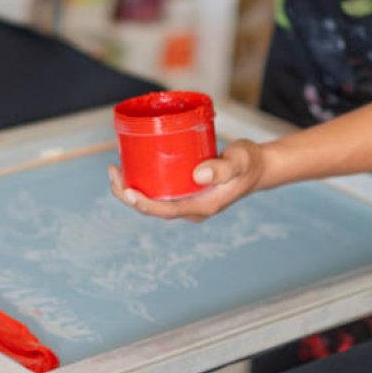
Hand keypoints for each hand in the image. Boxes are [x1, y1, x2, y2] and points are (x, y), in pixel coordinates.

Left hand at [109, 140, 265, 221]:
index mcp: (201, 207)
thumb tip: (198, 175)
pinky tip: (132, 167)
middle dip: (127, 195)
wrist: (258, 166)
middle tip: (113, 172)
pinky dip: (143, 182)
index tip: (126, 191)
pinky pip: (159, 190)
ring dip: (130, 189)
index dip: (142, 204)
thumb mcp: (240, 161)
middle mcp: (191, 208)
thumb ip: (224, 167)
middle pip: (152, 208)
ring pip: (153, 200)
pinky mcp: (185, 190)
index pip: (165, 211)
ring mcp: (187, 201)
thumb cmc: (249, 162)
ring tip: (115, 169)